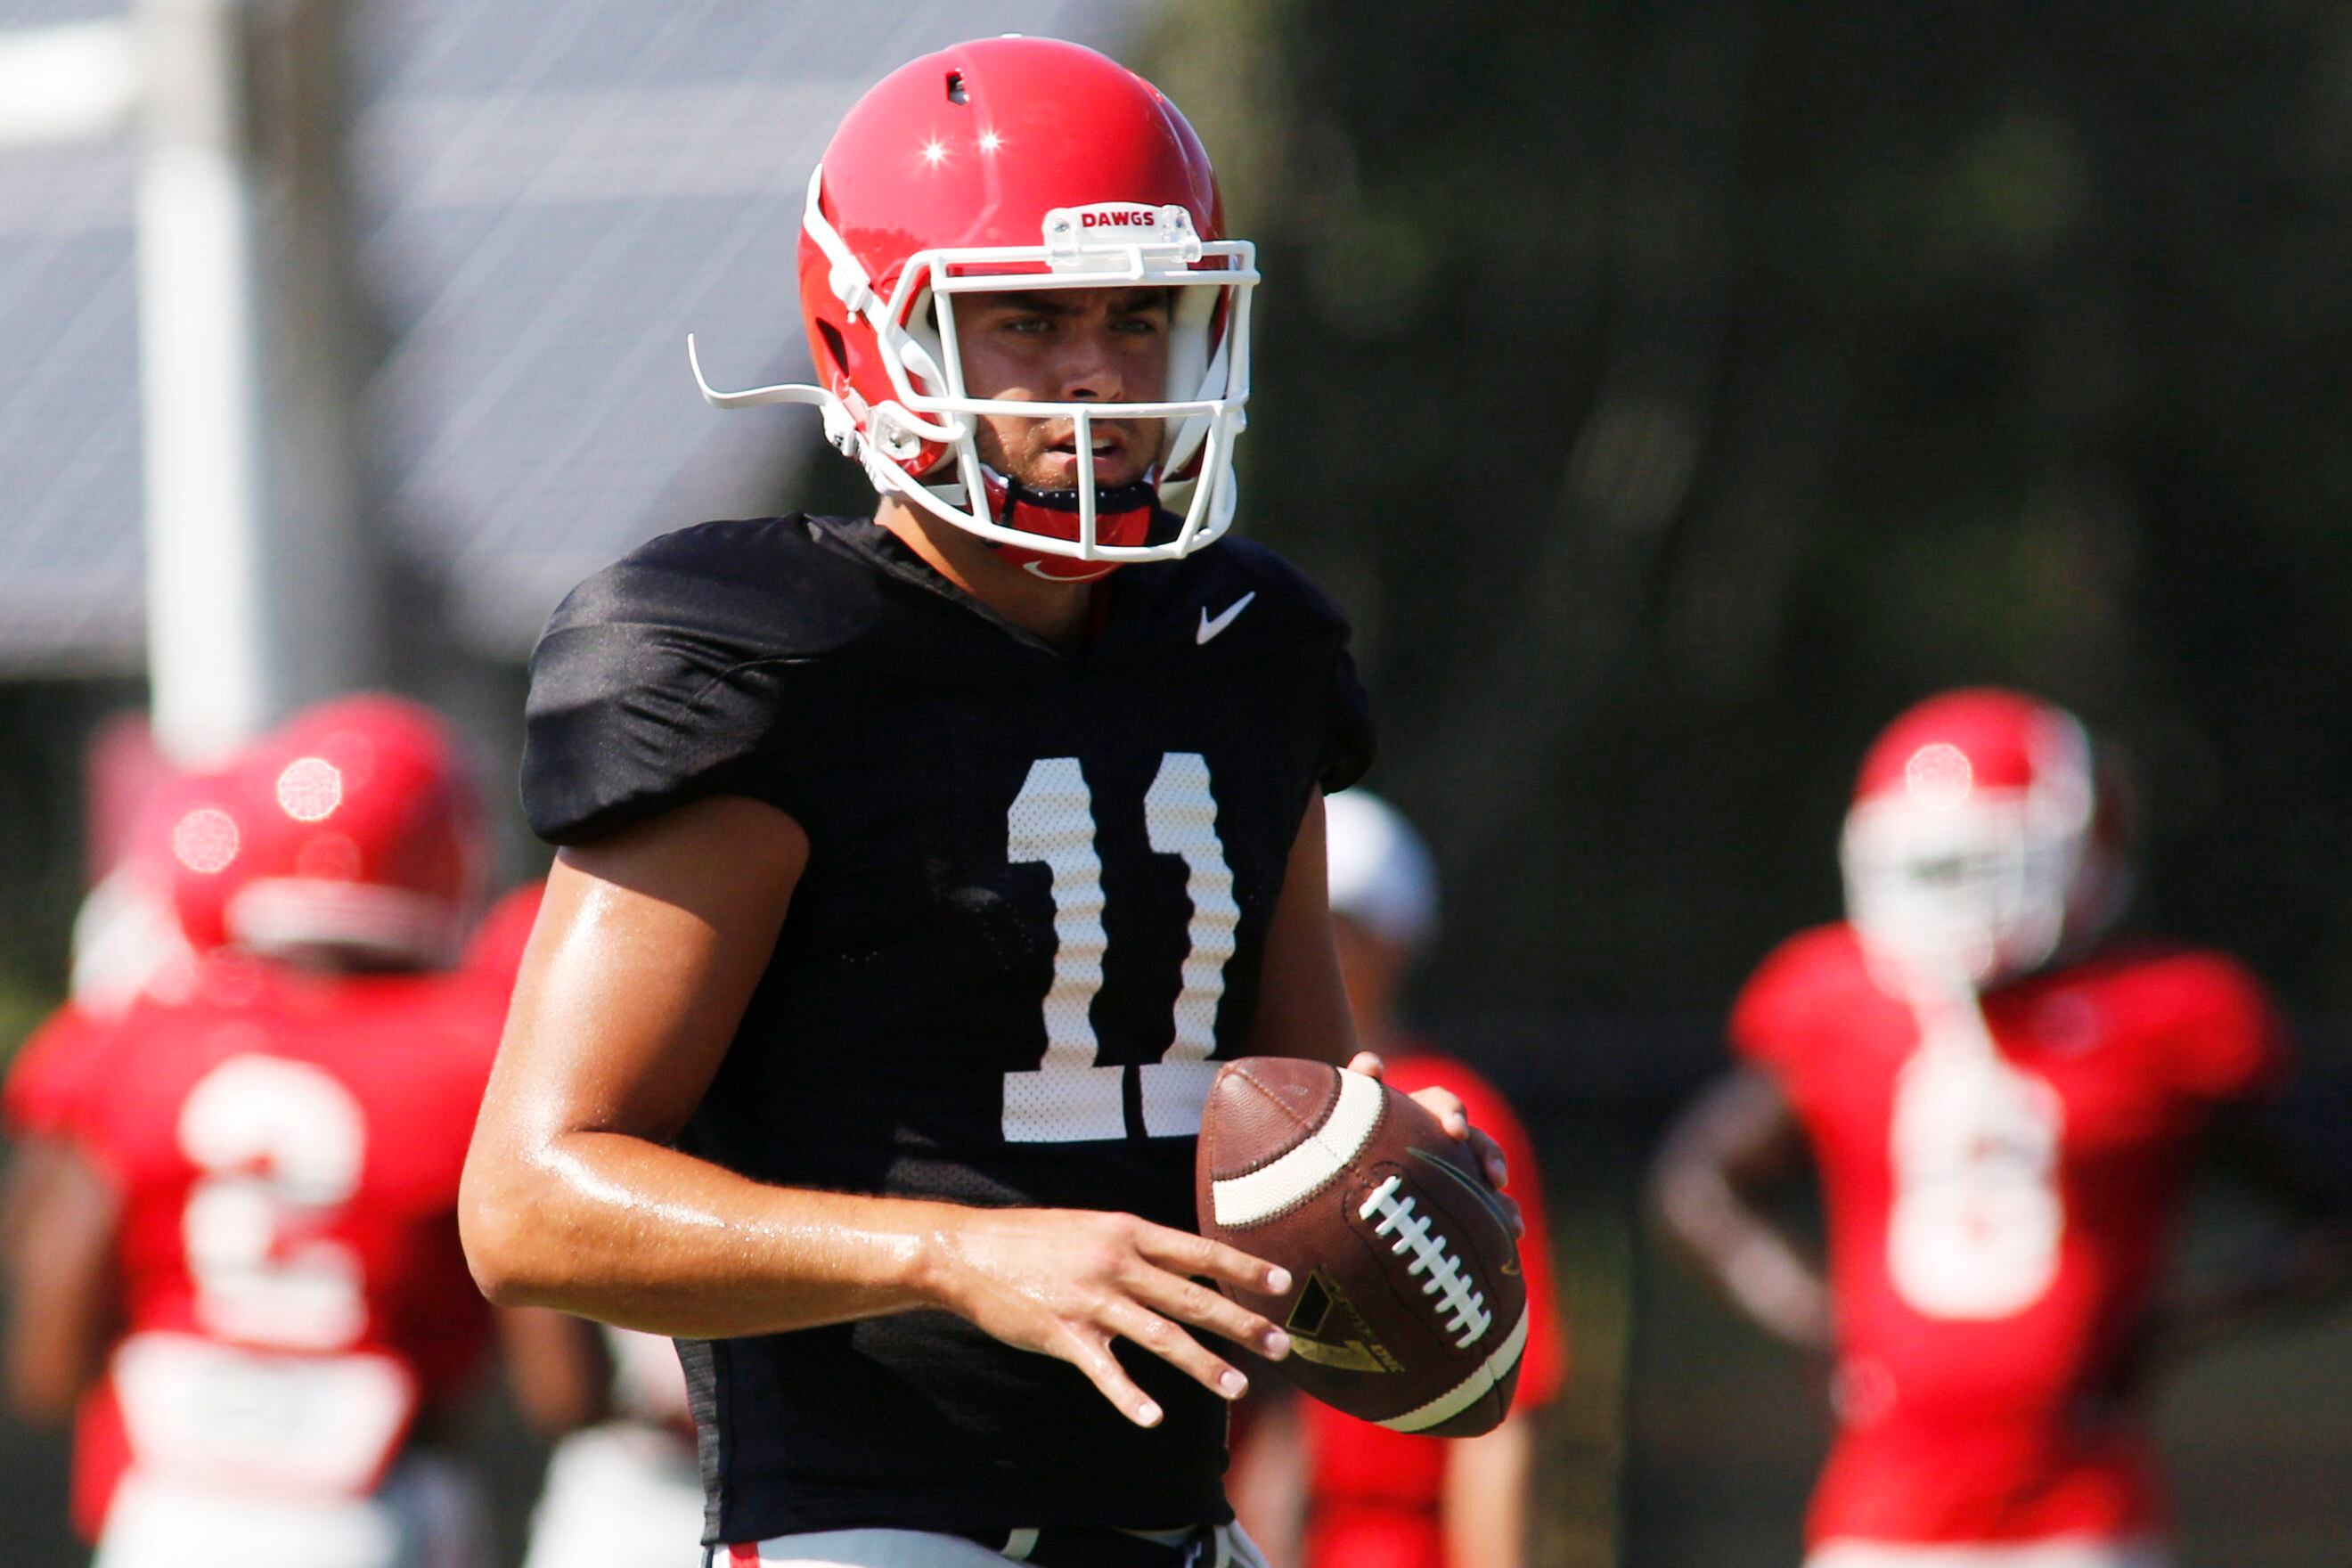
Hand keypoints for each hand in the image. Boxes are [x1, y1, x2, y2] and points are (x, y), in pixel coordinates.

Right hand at [917, 1206, 1293, 1427]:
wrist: (968, 1252)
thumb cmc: (1033, 1241)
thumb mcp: (1092, 1227)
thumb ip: (1135, 1246)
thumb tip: (1181, 1263)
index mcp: (1127, 1232)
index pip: (1199, 1251)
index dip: (1243, 1267)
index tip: (1283, 1283)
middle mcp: (1117, 1263)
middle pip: (1193, 1297)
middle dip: (1242, 1322)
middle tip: (1281, 1344)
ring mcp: (1092, 1300)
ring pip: (1161, 1336)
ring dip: (1204, 1364)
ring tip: (1238, 1387)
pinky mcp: (1064, 1333)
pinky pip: (1105, 1371)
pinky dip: (1130, 1396)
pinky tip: (1154, 1418)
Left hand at [1348, 1052, 1525, 1239]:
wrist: (1342, 1155)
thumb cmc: (1346, 1124)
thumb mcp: (1350, 1102)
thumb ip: (1361, 1079)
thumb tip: (1373, 1063)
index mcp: (1419, 1111)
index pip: (1443, 1105)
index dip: (1453, 1115)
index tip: (1457, 1132)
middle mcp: (1441, 1136)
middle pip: (1476, 1140)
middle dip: (1490, 1157)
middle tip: (1495, 1178)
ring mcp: (1451, 1164)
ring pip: (1486, 1172)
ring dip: (1501, 1194)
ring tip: (1512, 1217)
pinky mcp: (1454, 1193)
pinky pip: (1484, 1203)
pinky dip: (1502, 1215)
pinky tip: (1514, 1234)